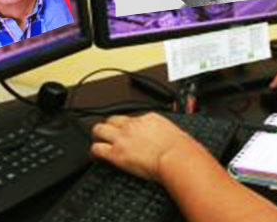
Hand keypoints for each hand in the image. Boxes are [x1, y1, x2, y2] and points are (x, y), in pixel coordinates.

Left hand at [91, 113, 207, 182]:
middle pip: (111, 119)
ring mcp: (123, 138)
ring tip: (97, 140)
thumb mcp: (177, 133)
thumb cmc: (182, 149)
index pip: (132, 118)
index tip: (129, 132)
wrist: (177, 158)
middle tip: (107, 133)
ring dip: (98, 135)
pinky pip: (97, 149)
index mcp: (149, 118)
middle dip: (108, 125)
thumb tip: (170, 139)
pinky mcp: (116, 153)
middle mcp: (133, 125)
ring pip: (99, 129)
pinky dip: (95, 152)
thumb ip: (167, 133)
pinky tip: (96, 156)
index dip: (128, 126)